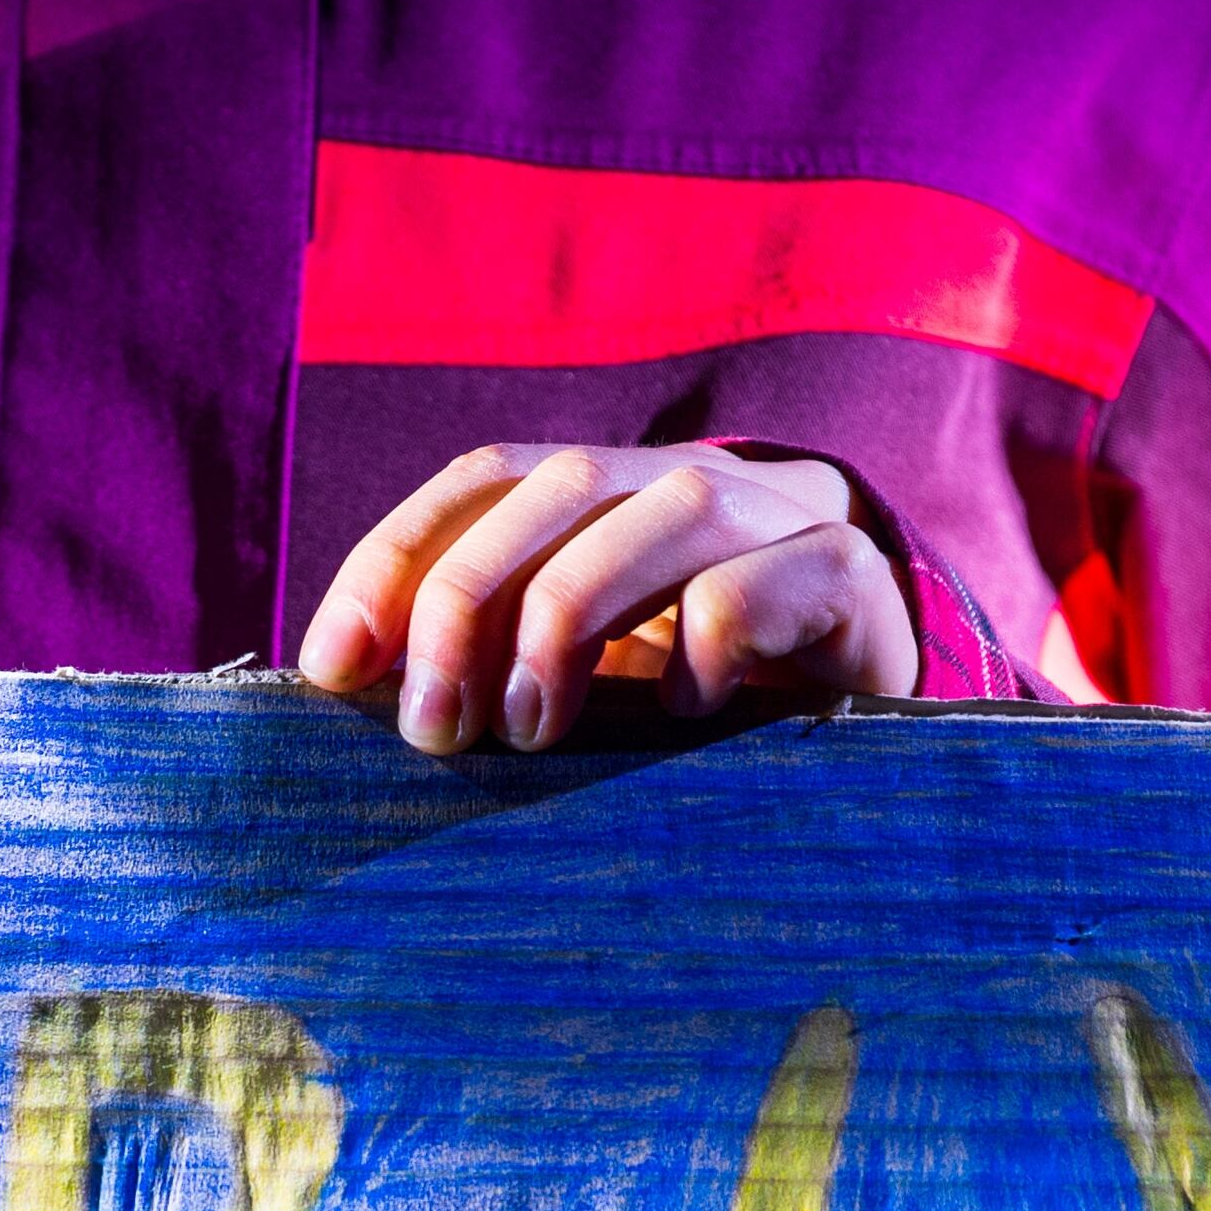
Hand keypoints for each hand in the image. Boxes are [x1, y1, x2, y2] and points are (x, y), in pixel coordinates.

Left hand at [294, 443, 914, 751]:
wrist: (877, 724)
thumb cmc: (700, 713)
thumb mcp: (581, 683)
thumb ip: (488, 665)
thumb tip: (353, 690)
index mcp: (610, 495)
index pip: (484, 478)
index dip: (395, 558)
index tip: (332, 668)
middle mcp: (686, 485)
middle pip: (560, 487)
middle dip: (467, 601)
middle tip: (432, 728)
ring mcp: (779, 520)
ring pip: (667, 514)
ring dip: (570, 620)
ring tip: (534, 733)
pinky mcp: (851, 579)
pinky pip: (759, 586)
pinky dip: (705, 645)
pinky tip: (685, 714)